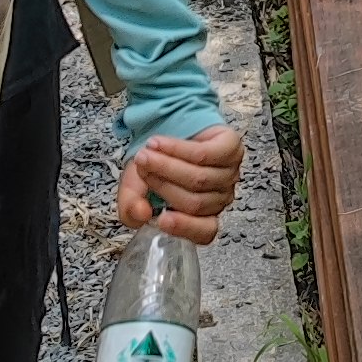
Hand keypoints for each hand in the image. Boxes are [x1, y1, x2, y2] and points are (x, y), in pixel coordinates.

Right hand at [116, 124, 242, 242]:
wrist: (167, 128)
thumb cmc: (156, 164)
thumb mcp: (135, 190)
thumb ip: (131, 208)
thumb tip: (141, 214)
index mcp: (202, 216)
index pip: (205, 232)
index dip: (185, 228)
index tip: (162, 220)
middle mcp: (220, 198)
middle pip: (195, 202)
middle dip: (162, 185)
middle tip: (141, 169)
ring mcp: (229, 173)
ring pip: (199, 178)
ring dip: (165, 165)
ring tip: (144, 156)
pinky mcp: (231, 148)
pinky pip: (204, 154)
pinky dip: (176, 149)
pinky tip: (158, 144)